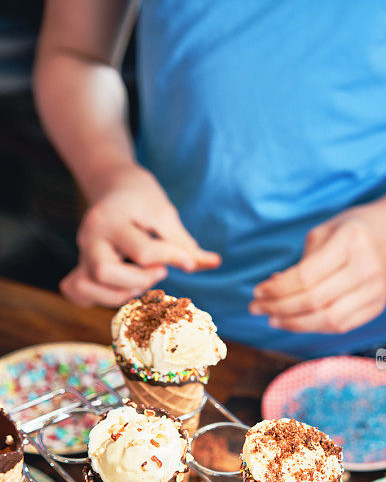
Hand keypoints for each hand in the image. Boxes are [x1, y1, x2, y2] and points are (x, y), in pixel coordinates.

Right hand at [60, 164, 220, 306]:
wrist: (113, 183)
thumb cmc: (142, 198)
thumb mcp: (165, 214)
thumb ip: (184, 244)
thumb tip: (214, 263)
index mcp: (112, 219)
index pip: (143, 251)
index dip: (172, 259)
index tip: (190, 263)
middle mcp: (90, 236)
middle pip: (104, 272)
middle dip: (139, 279)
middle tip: (159, 271)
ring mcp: (81, 252)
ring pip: (87, 286)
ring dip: (119, 293)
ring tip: (141, 280)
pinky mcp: (79, 264)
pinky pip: (76, 291)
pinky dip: (97, 297)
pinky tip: (120, 288)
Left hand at [250, 202, 385, 332]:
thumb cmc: (352, 230)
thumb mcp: (324, 232)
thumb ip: (300, 262)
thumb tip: (272, 290)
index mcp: (351, 242)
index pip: (307, 276)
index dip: (278, 289)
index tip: (257, 292)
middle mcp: (367, 268)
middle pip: (315, 300)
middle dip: (280, 308)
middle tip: (256, 309)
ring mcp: (376, 290)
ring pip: (328, 320)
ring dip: (294, 324)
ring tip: (273, 319)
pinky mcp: (378, 306)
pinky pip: (342, 326)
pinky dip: (314, 327)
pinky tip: (296, 322)